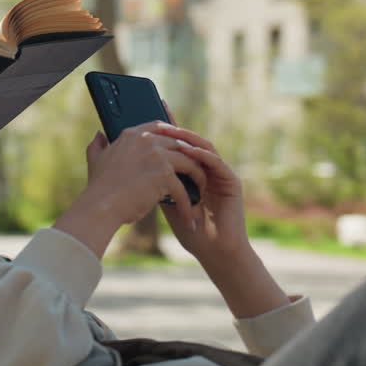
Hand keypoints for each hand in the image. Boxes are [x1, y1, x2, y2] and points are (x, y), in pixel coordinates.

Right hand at [57, 123, 204, 257]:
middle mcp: (146, 140)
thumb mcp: (95, 160)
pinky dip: (187, 205)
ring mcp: (157, 156)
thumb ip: (98, 144)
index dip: (174, 135)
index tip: (181, 146)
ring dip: (197, 178)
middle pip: (180, 144)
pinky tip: (189, 217)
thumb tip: (99, 134)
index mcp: (132, 135)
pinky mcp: (164, 174)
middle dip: (192, 158)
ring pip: (189, 163)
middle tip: (198, 172)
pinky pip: (183, 189)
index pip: (160, 126)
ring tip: (200, 192)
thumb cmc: (98, 188)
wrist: (100, 207)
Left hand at [151, 124, 248, 263]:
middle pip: (192, 142)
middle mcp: (208, 169)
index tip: (153, 112)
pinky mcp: (232, 182)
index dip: (168, 129)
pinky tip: (189, 151)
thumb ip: (157, 183)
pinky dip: (202, 156)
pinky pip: (216, 163)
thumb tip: (133, 166)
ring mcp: (221, 174)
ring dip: (187, 139)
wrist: (214, 252)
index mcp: (194, 172)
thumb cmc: (191, 230)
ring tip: (171, 132)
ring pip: (205, 148)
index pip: (180, 146)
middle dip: (175, 130)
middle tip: (158, 118)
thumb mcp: (167, 202)